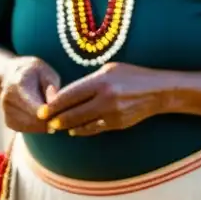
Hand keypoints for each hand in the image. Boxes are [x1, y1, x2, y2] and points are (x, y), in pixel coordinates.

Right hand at [0, 56, 60, 132]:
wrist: (14, 75)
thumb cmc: (35, 73)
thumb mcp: (46, 73)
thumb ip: (52, 87)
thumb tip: (53, 103)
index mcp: (17, 84)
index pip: (35, 108)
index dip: (51, 113)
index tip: (63, 111)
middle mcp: (7, 98)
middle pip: (35, 120)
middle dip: (50, 118)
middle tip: (60, 112)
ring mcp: (5, 111)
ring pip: (32, 127)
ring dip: (45, 124)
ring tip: (50, 112)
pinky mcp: (8, 121)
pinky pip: (27, 130)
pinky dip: (38, 126)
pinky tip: (42, 116)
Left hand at [40, 62, 166, 136]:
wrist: (159, 92)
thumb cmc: (131, 75)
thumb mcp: (108, 69)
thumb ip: (88, 80)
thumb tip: (68, 92)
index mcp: (100, 82)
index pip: (70, 95)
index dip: (53, 105)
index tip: (42, 110)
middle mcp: (105, 99)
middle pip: (73, 112)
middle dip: (56, 118)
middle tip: (44, 121)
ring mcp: (112, 114)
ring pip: (82, 124)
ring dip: (67, 126)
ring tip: (55, 126)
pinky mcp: (118, 125)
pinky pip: (95, 129)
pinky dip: (82, 130)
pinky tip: (73, 130)